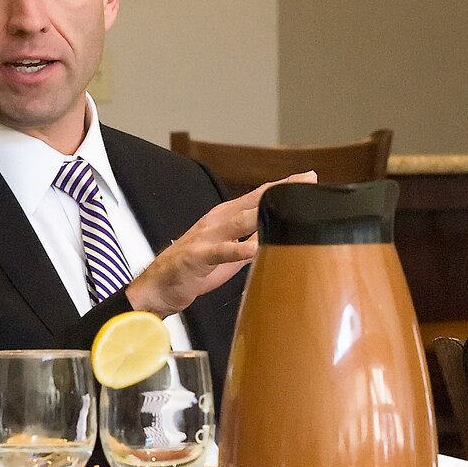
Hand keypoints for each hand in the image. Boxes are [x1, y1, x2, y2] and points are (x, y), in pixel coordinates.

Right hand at [125, 171, 317, 316]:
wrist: (158, 287)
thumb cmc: (194, 269)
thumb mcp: (230, 254)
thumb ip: (251, 241)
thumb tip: (279, 235)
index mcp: (225, 217)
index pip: (258, 197)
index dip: (283, 187)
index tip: (309, 179)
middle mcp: (217, 221)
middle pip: (253, 202)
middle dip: (280, 191)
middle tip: (308, 180)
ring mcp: (206, 237)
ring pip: (239, 221)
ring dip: (264, 212)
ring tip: (288, 206)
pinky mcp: (197, 257)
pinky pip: (221, 252)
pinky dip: (238, 250)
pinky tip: (255, 249)